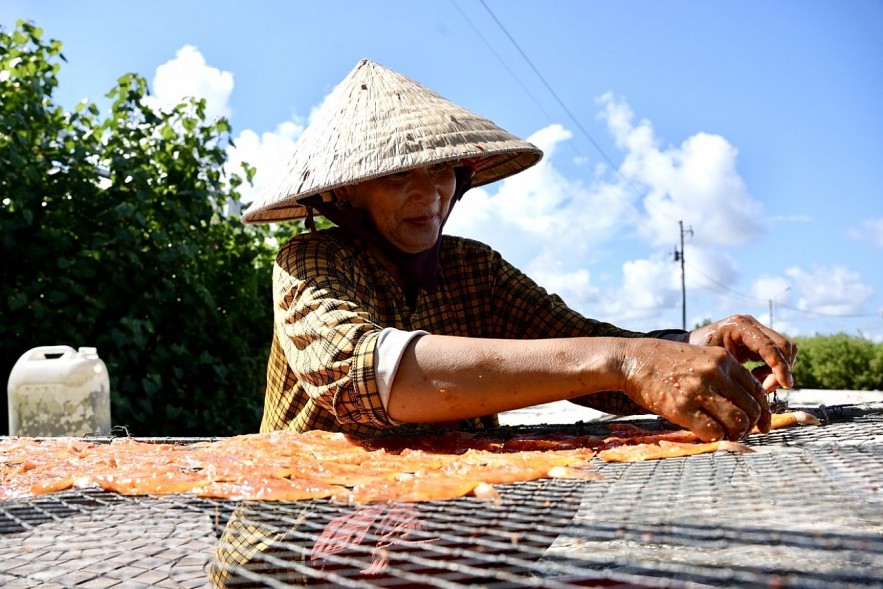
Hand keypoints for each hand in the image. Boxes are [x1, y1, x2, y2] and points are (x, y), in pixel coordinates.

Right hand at [619, 339, 769, 441]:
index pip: (757, 390)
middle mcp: (715, 373)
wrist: (632, 360)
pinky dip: (715, 437)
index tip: (760, 424)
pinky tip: (708, 434)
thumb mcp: (700, 357)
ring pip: (737, 421)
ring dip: (736, 433)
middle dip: (751, 425)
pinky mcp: (682, 407)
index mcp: (723, 360)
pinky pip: (712, 431)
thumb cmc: (665, 362)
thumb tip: (744, 403)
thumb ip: (722, 374)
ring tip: (728, 435)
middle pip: (751, 407)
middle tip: (741, 432)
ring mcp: (698, 390)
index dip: (762, 411)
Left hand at [688, 314, 797, 392]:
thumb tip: (758, 392)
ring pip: (784, 351)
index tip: (786, 385)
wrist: (686, 346)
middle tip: (765, 389)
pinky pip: (776, 355)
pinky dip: (772, 370)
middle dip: (781, 370)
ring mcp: (755, 330)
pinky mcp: (757, 339)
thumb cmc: (695, 356)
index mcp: (738, 326)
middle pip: (784, 346)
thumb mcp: (712, 364)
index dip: (780, 367)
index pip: (769, 346)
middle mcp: (750, 324)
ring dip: (777, 371)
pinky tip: (755, 379)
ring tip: (758, 384)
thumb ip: (734, 374)